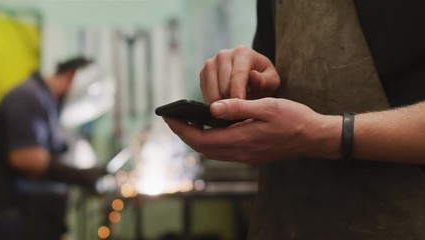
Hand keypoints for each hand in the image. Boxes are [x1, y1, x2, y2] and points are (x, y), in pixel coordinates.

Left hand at [164, 98, 340, 162]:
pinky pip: (222, 151)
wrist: (314, 137)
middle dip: (184, 134)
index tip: (169, 118)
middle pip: (202, 147)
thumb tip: (212, 109)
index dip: (182, 129)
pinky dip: (210, 140)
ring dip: (196, 138)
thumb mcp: (267, 107)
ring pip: (211, 150)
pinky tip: (210, 128)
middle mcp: (240, 152)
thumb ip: (239, 107)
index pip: (201, 138)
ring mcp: (245, 156)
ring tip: (187, 122)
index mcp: (241, 139)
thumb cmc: (294, 119)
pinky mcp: (250, 155)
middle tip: (173, 119)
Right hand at [200, 46, 279, 102]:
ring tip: (234, 110)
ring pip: (212, 91)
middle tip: (240, 114)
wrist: (249, 75)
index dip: (239, 92)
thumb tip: (253, 76)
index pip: (238, 74)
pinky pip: (205, 93)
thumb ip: (265, 80)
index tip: (241, 107)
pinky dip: (215, 103)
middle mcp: (223, 55)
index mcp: (242, 52)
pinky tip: (226, 105)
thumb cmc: (263, 80)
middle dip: (231, 101)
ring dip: (223, 104)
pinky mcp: (202, 73)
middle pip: (223, 84)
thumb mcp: (272, 81)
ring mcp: (210, 63)